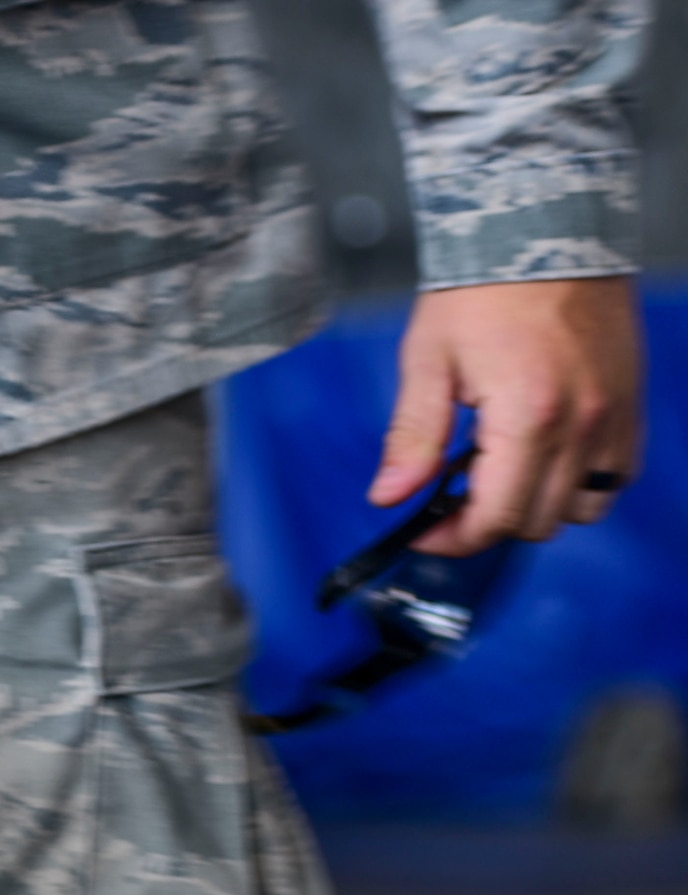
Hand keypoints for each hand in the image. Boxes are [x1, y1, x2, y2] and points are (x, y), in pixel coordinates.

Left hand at [367, 276, 642, 552]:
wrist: (544, 229)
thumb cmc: (482, 290)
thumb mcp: (428, 363)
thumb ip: (412, 438)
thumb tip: (389, 497)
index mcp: (528, 416)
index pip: (496, 518)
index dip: (452, 539)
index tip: (423, 532)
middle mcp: (581, 422)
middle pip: (536, 522)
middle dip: (488, 524)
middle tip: (454, 499)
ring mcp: (614, 415)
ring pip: (581, 508)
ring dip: (536, 506)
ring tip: (500, 475)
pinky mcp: (630, 403)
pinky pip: (615, 474)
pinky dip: (580, 483)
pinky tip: (542, 459)